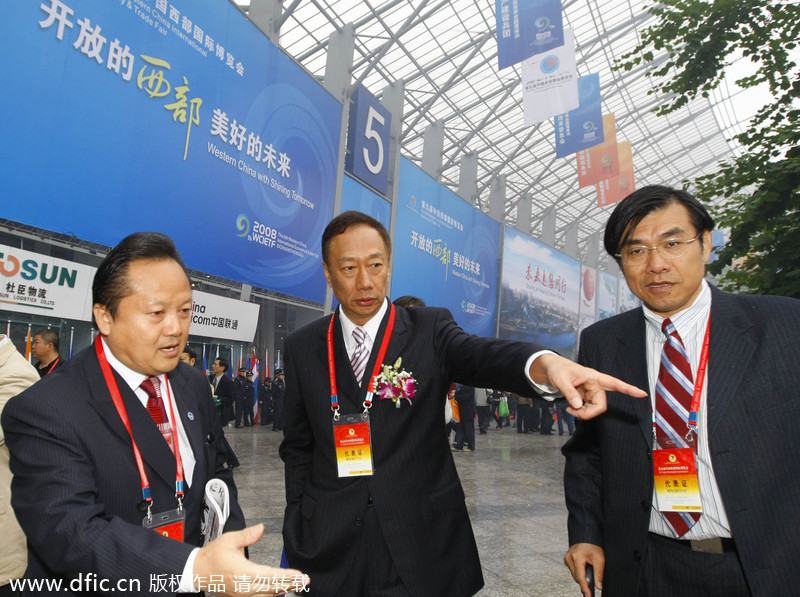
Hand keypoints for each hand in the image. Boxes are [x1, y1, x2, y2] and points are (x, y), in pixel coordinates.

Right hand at [193, 524, 309, 594]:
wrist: (197, 571)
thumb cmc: (213, 556)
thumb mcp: (229, 540)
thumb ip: (247, 535)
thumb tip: (261, 528)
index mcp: (243, 573)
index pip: (269, 575)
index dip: (286, 576)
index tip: (300, 575)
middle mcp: (244, 587)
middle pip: (272, 588)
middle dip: (290, 584)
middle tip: (305, 581)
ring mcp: (242, 594)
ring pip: (267, 595)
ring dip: (283, 589)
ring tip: (297, 584)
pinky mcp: (240, 596)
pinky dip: (272, 594)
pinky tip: (280, 590)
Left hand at [531, 353, 645, 418]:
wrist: (553, 369)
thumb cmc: (558, 370)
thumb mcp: (560, 380)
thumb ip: (569, 393)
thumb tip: (578, 406)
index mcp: (593, 377)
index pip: (614, 383)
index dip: (629, 389)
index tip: (642, 394)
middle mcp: (596, 385)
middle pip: (601, 405)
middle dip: (588, 413)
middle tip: (572, 412)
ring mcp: (592, 392)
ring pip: (595, 409)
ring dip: (583, 413)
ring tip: (569, 409)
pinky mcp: (588, 397)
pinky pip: (589, 410)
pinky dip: (581, 412)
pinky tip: (572, 408)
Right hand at [564, 543, 604, 596]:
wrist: (587, 535)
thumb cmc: (594, 545)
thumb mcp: (600, 559)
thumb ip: (599, 574)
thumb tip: (599, 587)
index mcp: (577, 557)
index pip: (580, 577)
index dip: (585, 588)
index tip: (589, 595)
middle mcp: (569, 558)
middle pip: (577, 577)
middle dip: (585, 581)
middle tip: (593, 582)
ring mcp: (567, 558)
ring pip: (575, 574)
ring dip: (582, 576)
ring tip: (589, 570)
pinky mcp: (567, 558)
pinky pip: (573, 570)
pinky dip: (579, 571)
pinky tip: (584, 567)